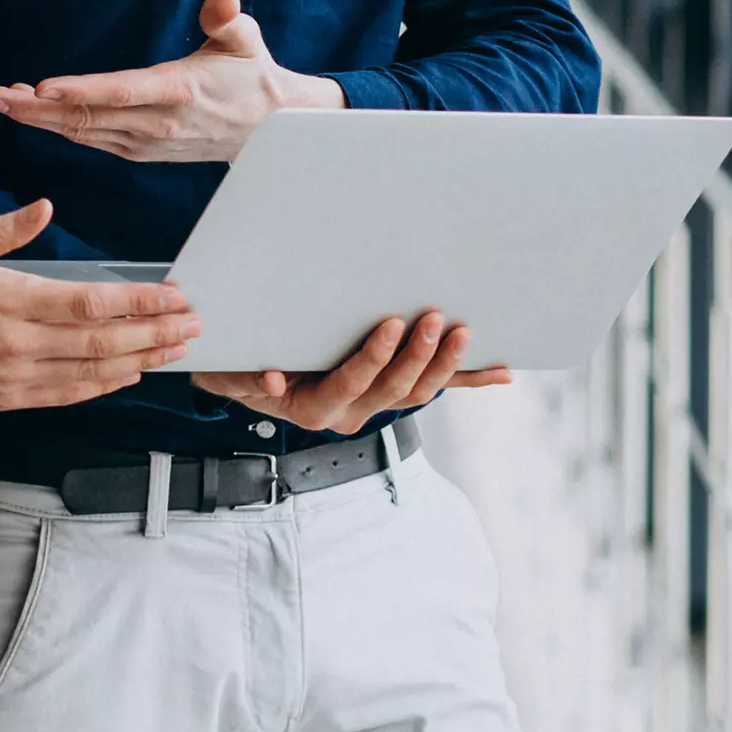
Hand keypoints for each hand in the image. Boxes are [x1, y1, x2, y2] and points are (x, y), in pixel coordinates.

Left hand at [0, 0, 343, 162]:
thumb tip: (222, 4)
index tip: (40, 87)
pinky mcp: (138, 150)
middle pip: (87, 118)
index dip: (79, 91)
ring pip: (82, 131)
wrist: (269, 130)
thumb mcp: (247, 40)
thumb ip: (229, 20)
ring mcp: (145, 142)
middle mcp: (156, 123)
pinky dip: (57, 125)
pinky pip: (90, 138)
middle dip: (35, 108)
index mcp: (178, 91)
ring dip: (38, 117)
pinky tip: (32, 110)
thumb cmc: (251, 75)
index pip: (120, 92)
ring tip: (0, 99)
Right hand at [0, 200, 200, 410]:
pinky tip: (129, 374)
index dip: (139, 302)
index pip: (90, 303)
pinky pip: (67, 395)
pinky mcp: (7, 397)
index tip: (173, 296)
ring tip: (175, 349)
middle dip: (155, 332)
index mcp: (8, 300)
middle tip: (192, 324)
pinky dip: (104, 385)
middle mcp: (17, 343)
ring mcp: (14, 376)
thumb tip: (45, 208)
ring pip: (92, 373)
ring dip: (140, 360)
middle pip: (103, 342)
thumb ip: (4, 230)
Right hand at [190, 310, 511, 436]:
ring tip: (466, 333)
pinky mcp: (389, 391)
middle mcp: (349, 412)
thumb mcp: (230, 370)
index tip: (388, 323)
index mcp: (313, 407)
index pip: (350, 384)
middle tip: (435, 318)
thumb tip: (274, 376)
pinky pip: (432, 388)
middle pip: (394, 389)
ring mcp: (373, 403)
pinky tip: (501, 372)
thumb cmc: (236, 366)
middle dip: (418, 355)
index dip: (372, 358)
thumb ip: (244, 375)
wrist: (247, 376)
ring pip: (418, 390)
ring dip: (447, 365)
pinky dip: (468, 380)